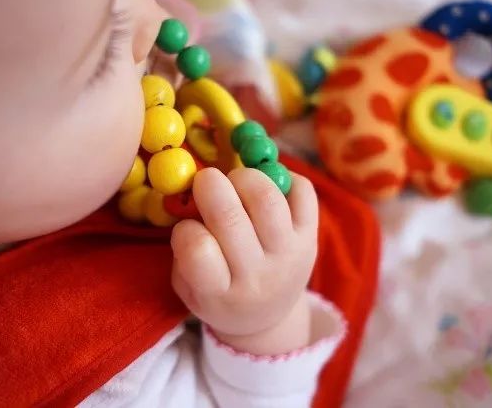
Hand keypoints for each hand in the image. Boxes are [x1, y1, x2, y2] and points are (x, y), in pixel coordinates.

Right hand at [170, 167, 318, 354]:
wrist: (267, 315)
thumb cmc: (218, 292)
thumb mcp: (188, 286)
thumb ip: (181, 248)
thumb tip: (187, 196)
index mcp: (219, 293)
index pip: (198, 251)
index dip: (186, 229)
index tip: (185, 226)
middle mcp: (257, 275)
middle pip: (231, 218)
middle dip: (210, 186)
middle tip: (205, 179)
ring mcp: (287, 255)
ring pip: (268, 200)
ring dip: (245, 178)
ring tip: (236, 181)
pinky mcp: (310, 236)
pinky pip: (303, 192)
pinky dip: (284, 176)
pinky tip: (267, 184)